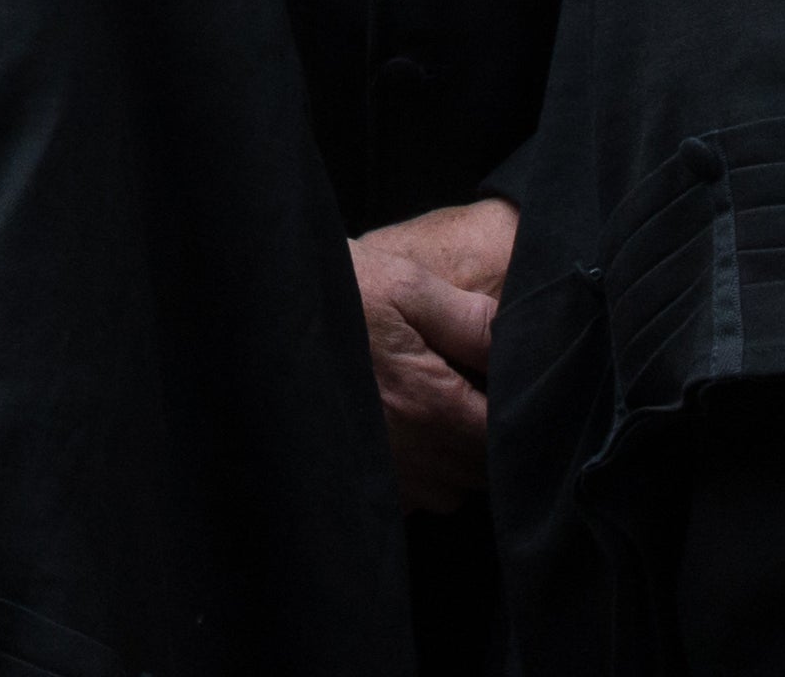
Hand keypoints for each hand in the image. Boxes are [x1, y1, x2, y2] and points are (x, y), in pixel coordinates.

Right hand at [349, 197, 515, 511]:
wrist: (262, 317)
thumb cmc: (337, 297)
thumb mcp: (407, 288)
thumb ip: (473, 319)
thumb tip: (522, 339)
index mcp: (433, 406)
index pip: (505, 437)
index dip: (517, 415)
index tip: (505, 389)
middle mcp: (414, 456)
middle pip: (483, 468)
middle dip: (487, 437)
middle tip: (470, 391)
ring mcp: (387, 478)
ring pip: (453, 488)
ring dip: (455, 458)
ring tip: (436, 410)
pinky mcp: (364, 488)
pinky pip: (415, 497)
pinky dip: (421, 474)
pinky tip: (404, 432)